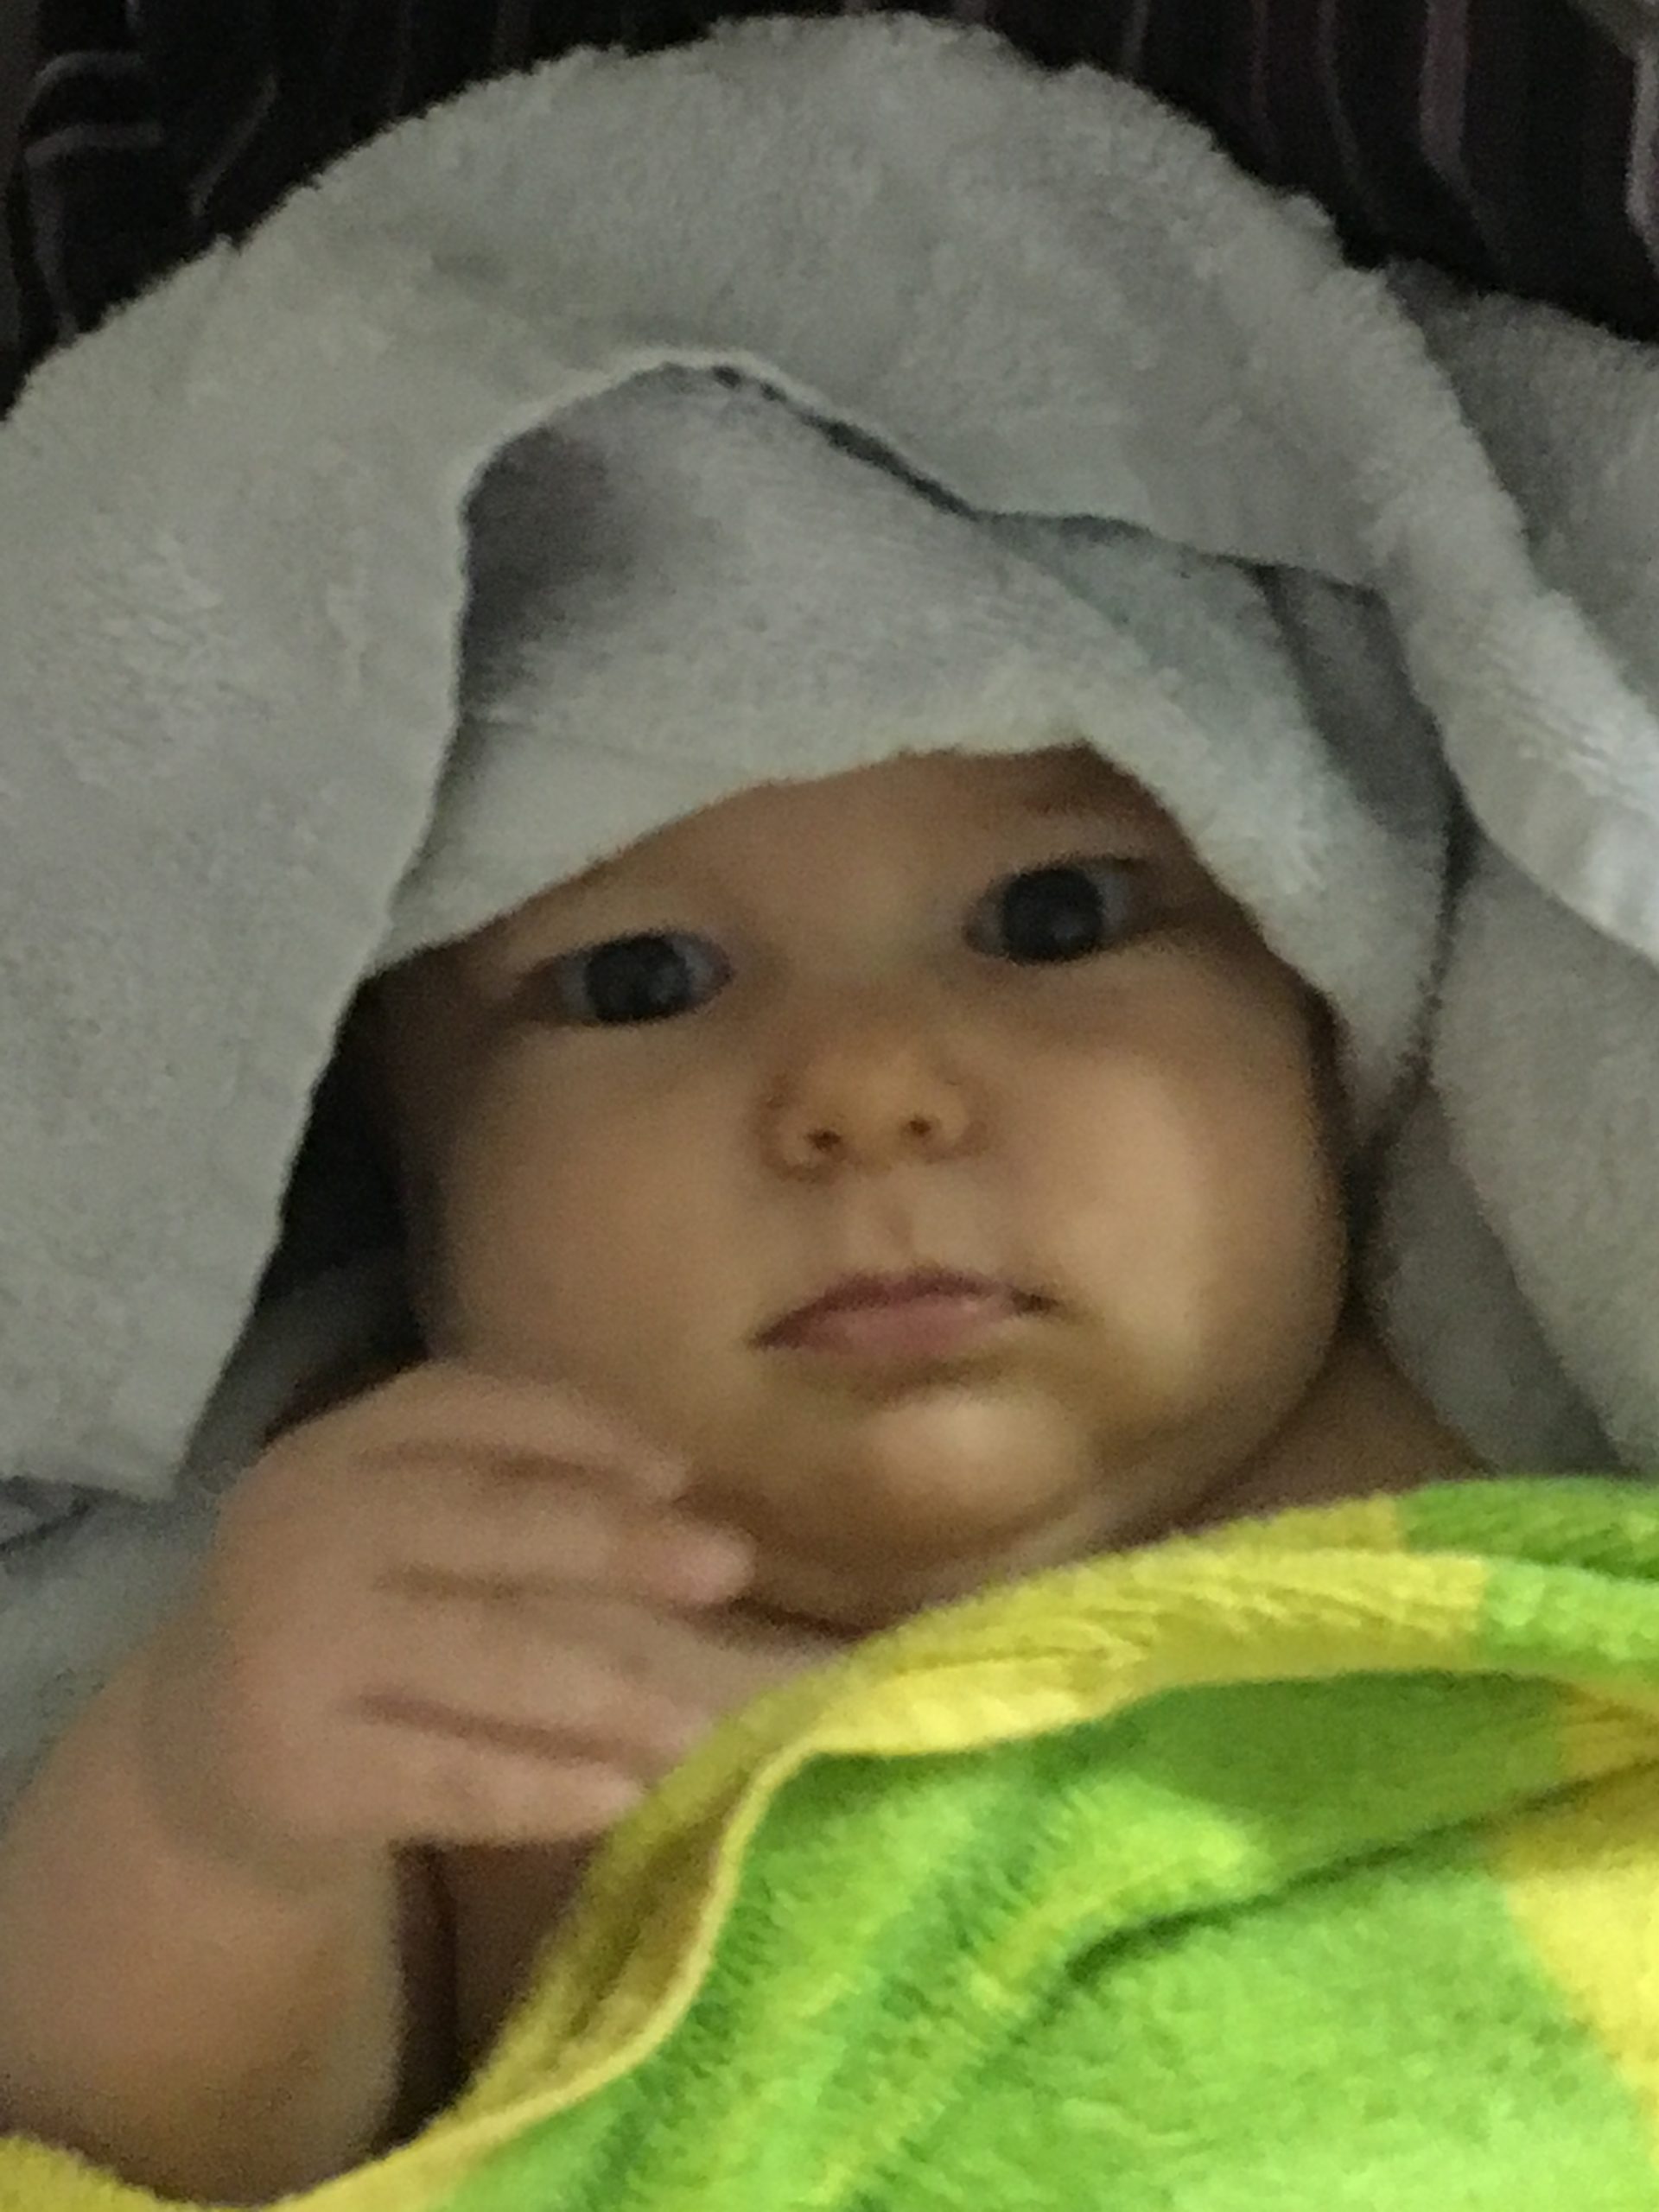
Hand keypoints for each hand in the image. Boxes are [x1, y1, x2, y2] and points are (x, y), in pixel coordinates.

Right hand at [124, 1360, 756, 1890]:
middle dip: (618, 1544)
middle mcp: (304, 1530)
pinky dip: (542, 1787)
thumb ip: (508, 1495)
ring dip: (606, 1689)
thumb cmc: (351, 1619)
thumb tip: (677, 1499)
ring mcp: (290, 1649)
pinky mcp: (295, 1768)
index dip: (578, 1431)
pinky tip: (620, 1795)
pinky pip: (446, 1775)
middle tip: (728, 1566)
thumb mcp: (399, 1530)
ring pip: (480, 1657)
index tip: (679, 1471)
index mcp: (338, 1449)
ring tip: (697, 1720)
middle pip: (487, 1523)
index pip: (464, 1407)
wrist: (200, 1757)